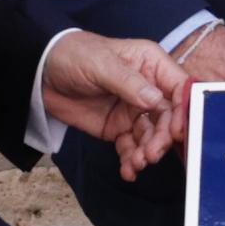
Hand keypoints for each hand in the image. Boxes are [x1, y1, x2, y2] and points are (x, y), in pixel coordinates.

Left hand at [39, 31, 192, 183]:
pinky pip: (131, 147)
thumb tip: (155, 100)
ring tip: (136, 162)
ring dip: (147, 152)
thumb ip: (129, 82)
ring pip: (152, 136)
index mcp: (151, 65)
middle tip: (151, 153)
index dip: (183, 110)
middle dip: (162, 138)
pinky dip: (131, 161)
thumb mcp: (101, 64)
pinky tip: (128, 170)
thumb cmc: (73, 55)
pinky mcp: (119, 128)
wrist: (41, 73)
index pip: (179, 88)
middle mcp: (149, 89)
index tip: (176, 130)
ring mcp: (135, 111)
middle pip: (168, 117)